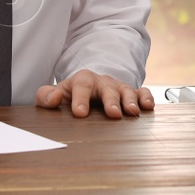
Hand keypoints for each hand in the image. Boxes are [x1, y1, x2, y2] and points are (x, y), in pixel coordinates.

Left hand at [36, 70, 154, 118]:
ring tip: (132, 112)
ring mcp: (117, 87)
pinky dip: (146, 98)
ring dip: (130, 100)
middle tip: (113, 114)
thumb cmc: (69, 96)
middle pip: (107, 88)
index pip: (81, 86)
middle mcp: (102, 82)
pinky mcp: (131, 94)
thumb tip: (53, 99)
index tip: (80, 114)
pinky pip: (142, 92)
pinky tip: (148, 107)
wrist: (87, 90)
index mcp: (82, 80)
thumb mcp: (53, 95)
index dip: (80, 99)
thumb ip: (46, 97)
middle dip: (110, 101)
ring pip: (126, 89)